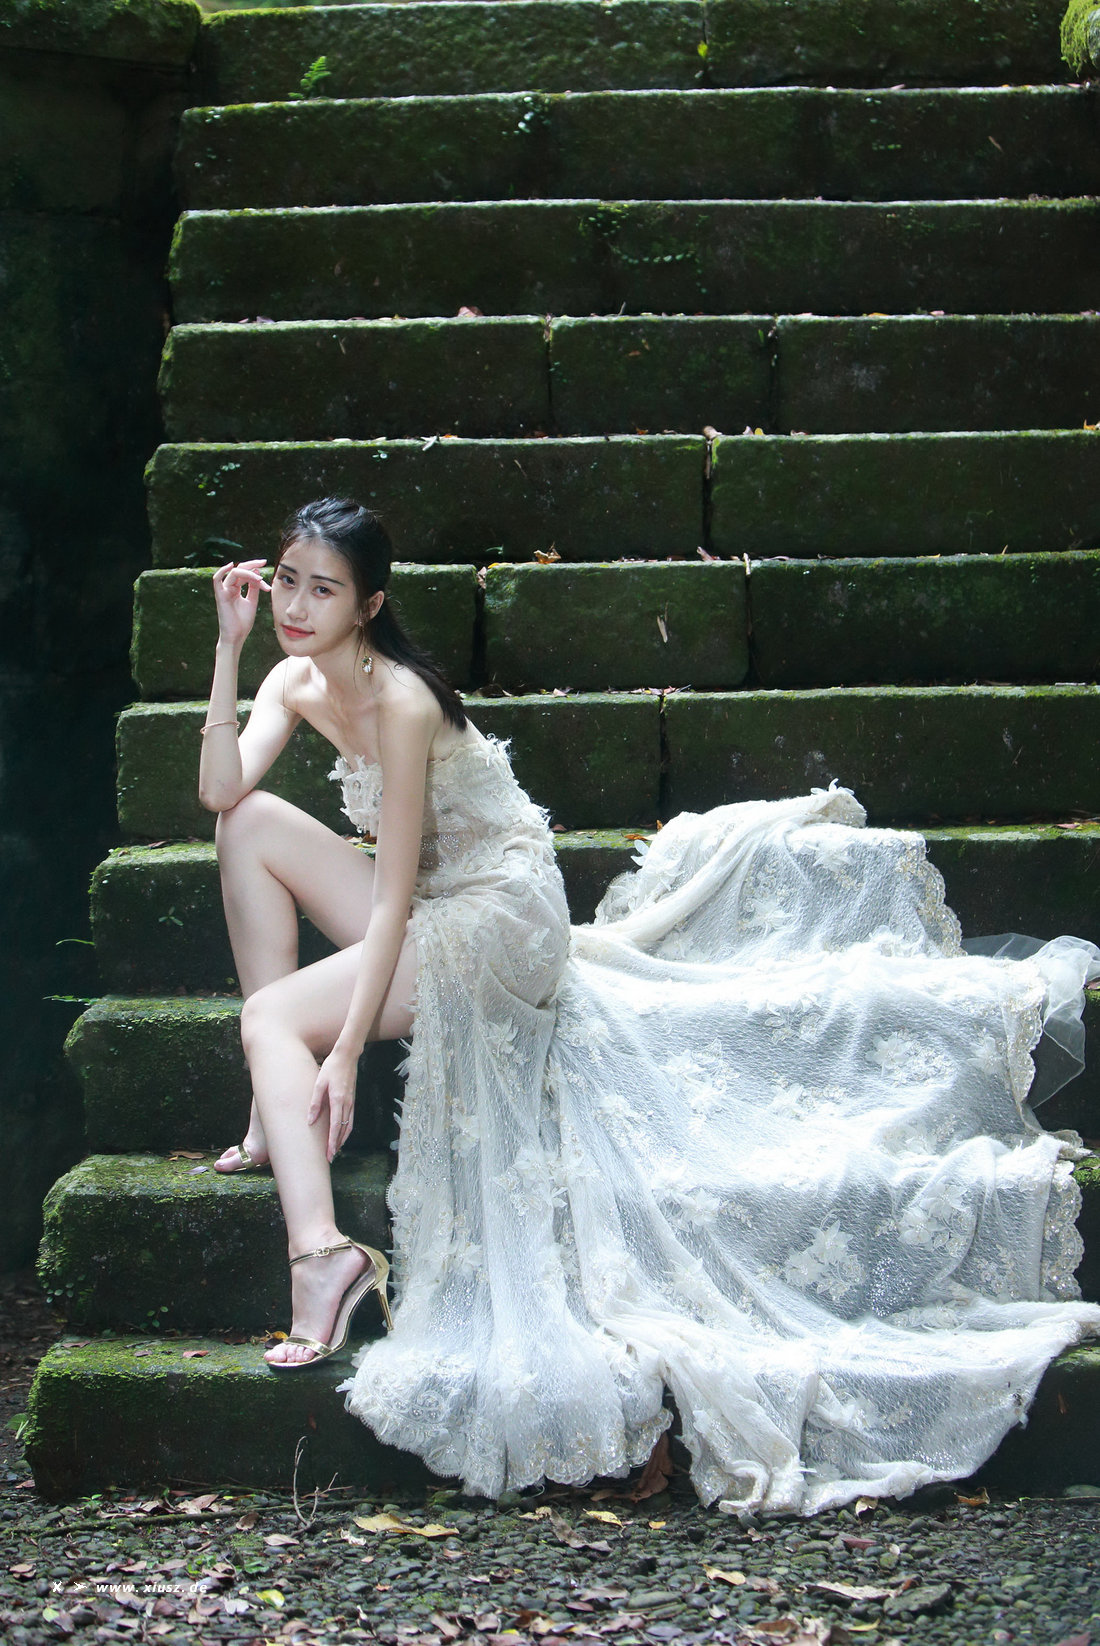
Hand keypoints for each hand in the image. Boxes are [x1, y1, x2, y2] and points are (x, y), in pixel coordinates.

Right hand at [212, 559, 270, 646]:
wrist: (237, 636)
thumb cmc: (243, 622)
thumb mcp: (252, 601)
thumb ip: (254, 588)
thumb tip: (257, 573)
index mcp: (236, 588)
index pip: (245, 574)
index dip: (256, 570)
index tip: (266, 567)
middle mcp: (229, 587)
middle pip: (239, 570)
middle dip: (252, 564)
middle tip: (263, 562)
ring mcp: (224, 591)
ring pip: (234, 574)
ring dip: (248, 574)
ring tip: (260, 579)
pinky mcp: (220, 596)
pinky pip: (216, 580)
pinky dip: (222, 571)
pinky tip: (231, 566)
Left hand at [309, 1045, 359, 1162]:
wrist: (347, 1056)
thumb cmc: (331, 1068)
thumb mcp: (319, 1083)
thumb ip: (315, 1103)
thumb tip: (310, 1120)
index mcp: (337, 1100)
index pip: (335, 1127)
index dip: (332, 1142)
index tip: (329, 1154)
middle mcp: (347, 1104)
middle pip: (343, 1130)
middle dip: (337, 1145)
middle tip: (330, 1158)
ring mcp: (351, 1102)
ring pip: (348, 1126)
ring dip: (342, 1140)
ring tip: (335, 1150)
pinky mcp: (352, 1100)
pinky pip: (351, 1120)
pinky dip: (346, 1130)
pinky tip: (341, 1134)